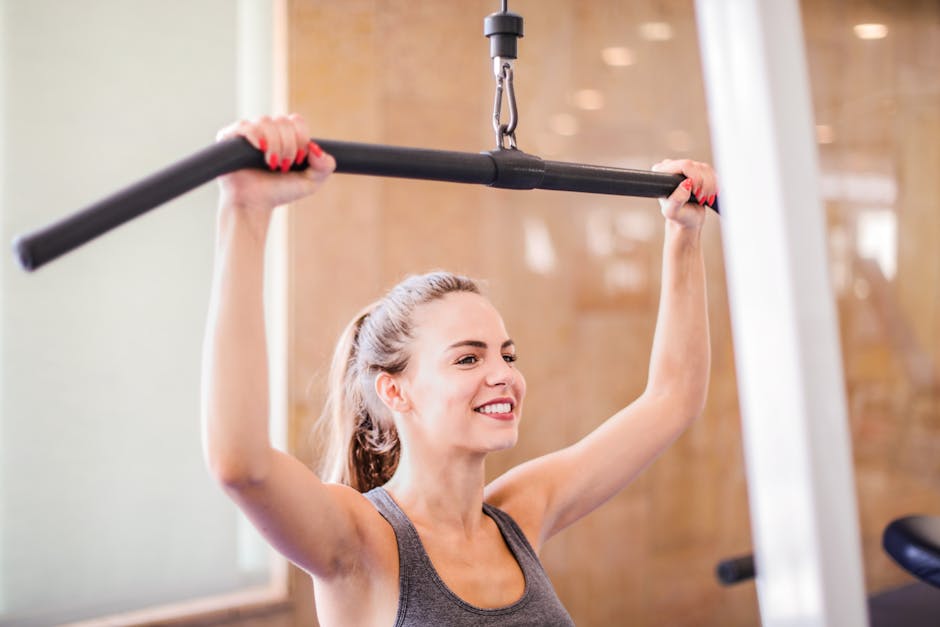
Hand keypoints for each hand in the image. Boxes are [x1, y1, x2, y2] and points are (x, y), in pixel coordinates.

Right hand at [216, 114, 335, 213]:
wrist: (254, 205)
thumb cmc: (279, 192)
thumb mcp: (310, 182)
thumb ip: (324, 166)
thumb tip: (317, 149)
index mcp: (284, 136)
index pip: (296, 121)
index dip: (301, 138)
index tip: (299, 160)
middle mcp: (266, 130)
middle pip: (283, 121)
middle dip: (289, 146)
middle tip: (284, 166)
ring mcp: (248, 133)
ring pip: (266, 121)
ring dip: (274, 144)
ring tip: (271, 164)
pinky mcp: (229, 138)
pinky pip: (244, 126)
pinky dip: (255, 136)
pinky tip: (260, 148)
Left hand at [651, 159, 716, 230]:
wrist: (688, 220)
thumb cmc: (678, 216)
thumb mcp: (673, 212)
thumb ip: (676, 199)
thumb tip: (686, 184)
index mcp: (661, 172)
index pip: (684, 165)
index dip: (695, 177)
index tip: (695, 192)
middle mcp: (672, 167)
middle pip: (696, 166)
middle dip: (703, 183)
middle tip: (700, 197)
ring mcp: (685, 169)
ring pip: (705, 168)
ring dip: (709, 185)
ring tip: (702, 198)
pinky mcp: (696, 171)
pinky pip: (710, 171)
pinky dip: (713, 183)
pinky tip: (708, 193)